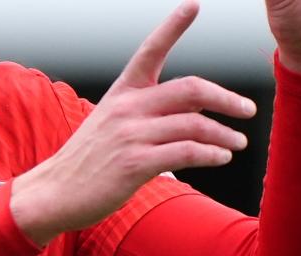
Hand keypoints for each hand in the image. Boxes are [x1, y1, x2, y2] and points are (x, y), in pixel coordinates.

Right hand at [10, 1, 255, 244]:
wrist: (54, 192)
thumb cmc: (87, 162)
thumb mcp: (112, 125)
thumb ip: (149, 113)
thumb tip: (196, 110)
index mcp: (122, 93)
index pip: (150, 51)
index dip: (173, 26)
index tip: (192, 4)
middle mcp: (127, 108)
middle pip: (191, 90)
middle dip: (226, 99)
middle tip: (246, 110)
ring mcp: (131, 135)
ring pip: (194, 124)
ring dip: (224, 134)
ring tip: (237, 143)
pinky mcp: (135, 164)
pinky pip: (186, 152)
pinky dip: (210, 155)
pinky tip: (220, 157)